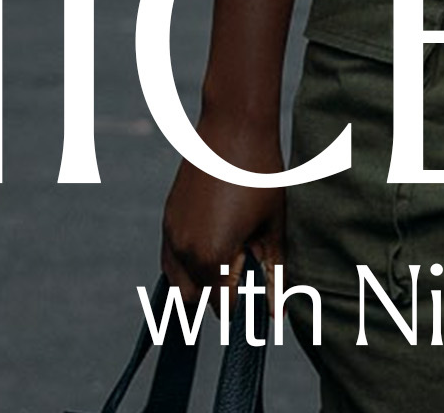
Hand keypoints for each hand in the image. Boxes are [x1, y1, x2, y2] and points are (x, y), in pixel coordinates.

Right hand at [160, 113, 288, 296]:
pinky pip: (169, 261)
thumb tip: (276, 312)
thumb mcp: (274, 228)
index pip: (221, 306)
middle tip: (246, 281)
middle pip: (194, 300)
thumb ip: (274, 273)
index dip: (242, 308)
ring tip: (230, 265)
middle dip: (218, 298)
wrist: (233, 130)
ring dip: (199, 285)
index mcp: (212, 256)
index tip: (257, 301)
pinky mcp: (167, 222)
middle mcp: (183, 252)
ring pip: (176, 284)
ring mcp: (170, 236)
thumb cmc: (262, 178)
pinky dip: (186, 268)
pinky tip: (212, 252)